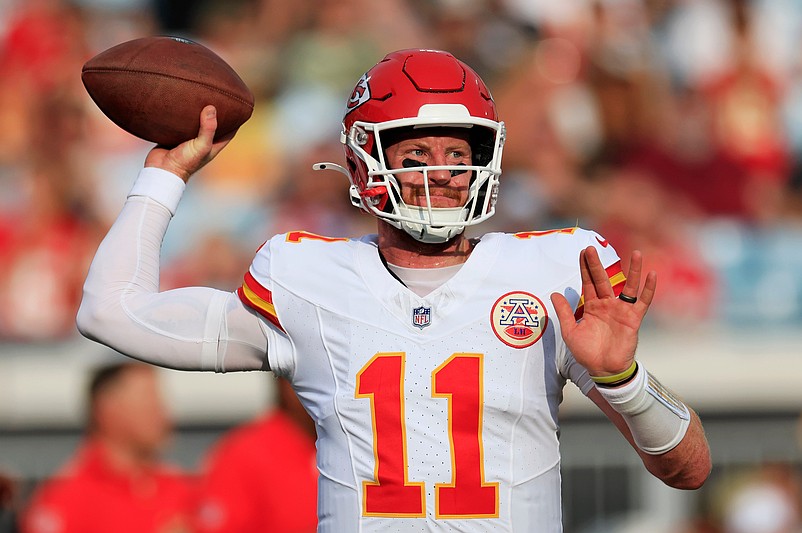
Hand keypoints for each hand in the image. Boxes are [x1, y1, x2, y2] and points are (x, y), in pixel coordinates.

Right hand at [144, 105, 233, 182]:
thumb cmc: (184, 162)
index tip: (239, 106)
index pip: (230, 131)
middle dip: (216, 113)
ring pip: (196, 122)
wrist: (161, 170)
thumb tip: (212, 108)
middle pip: (213, 125)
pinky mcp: (175, 136)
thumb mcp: (201, 146)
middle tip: (218, 96)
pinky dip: (182, 115)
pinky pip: (180, 123)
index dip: (236, 120)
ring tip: (200, 95)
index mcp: (213, 146)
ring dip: (198, 112)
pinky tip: (181, 103)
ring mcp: (188, 139)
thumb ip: (208, 129)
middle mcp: (202, 142)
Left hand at [550, 246, 656, 376]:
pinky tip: (652, 275)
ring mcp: (621, 310)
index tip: (582, 252)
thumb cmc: (587, 352)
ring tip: (636, 253)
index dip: (585, 268)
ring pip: (629, 286)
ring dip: (633, 270)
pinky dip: (648, 289)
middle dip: (596, 265)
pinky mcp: (633, 319)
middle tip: (591, 248)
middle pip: (603, 280)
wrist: (604, 370)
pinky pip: (643, 302)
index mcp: (592, 306)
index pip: (588, 283)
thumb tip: (554, 294)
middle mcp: (607, 304)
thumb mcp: (570, 332)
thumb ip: (564, 313)